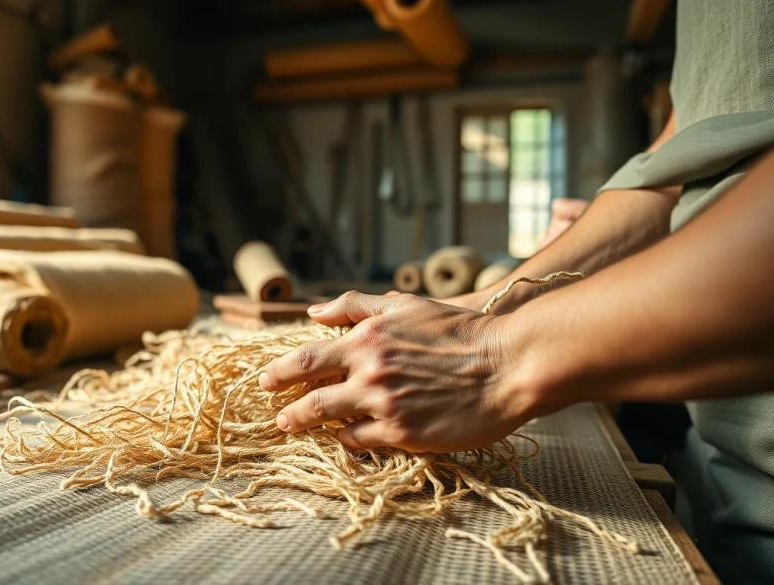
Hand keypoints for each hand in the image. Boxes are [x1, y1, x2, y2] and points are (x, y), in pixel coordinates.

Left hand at [260, 292, 535, 452]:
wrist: (506, 364)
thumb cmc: (459, 331)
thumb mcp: (405, 305)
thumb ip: (357, 306)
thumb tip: (316, 313)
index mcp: (367, 339)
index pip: (307, 358)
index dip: (281, 371)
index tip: (267, 379)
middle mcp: (369, 373)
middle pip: (311, 395)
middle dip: (286, 406)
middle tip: (275, 415)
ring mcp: (384, 405)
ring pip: (331, 422)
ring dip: (308, 426)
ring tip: (295, 428)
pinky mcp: (404, 434)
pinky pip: (361, 441)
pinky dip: (348, 439)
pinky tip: (346, 437)